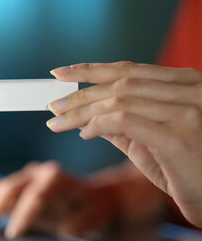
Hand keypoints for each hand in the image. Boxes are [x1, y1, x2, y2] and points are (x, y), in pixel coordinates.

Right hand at [0, 161, 117, 238]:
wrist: (91, 196)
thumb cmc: (92, 206)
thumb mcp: (94, 214)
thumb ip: (79, 222)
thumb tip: (63, 229)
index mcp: (56, 177)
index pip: (35, 193)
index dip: (23, 213)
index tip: (13, 233)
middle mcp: (36, 173)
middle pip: (10, 187)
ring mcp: (23, 178)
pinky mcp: (15, 187)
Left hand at [47, 61, 201, 227]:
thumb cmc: (188, 171)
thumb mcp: (150, 142)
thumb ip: (123, 125)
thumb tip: (86, 117)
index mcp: (187, 85)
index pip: (130, 70)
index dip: (91, 69)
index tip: (60, 73)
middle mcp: (191, 91)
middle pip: (120, 84)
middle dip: (80, 94)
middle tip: (52, 105)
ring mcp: (188, 111)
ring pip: (119, 100)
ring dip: (81, 111)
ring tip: (58, 122)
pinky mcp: (179, 136)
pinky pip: (125, 121)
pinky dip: (98, 125)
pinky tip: (84, 134)